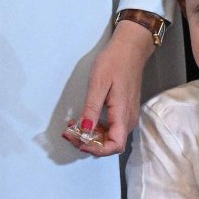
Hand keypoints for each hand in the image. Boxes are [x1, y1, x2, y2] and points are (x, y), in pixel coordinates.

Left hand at [64, 21, 154, 155]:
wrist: (130, 48)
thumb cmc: (114, 62)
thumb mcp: (98, 84)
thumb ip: (91, 109)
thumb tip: (84, 131)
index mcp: (123, 114)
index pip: (114, 146)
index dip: (96, 150)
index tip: (78, 141)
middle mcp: (128, 120)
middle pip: (110, 144)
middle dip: (89, 143)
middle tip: (69, 133)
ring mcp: (128, 116)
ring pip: (110, 137)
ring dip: (91, 136)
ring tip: (72, 127)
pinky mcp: (124, 111)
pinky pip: (111, 127)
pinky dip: (96, 128)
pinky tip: (83, 120)